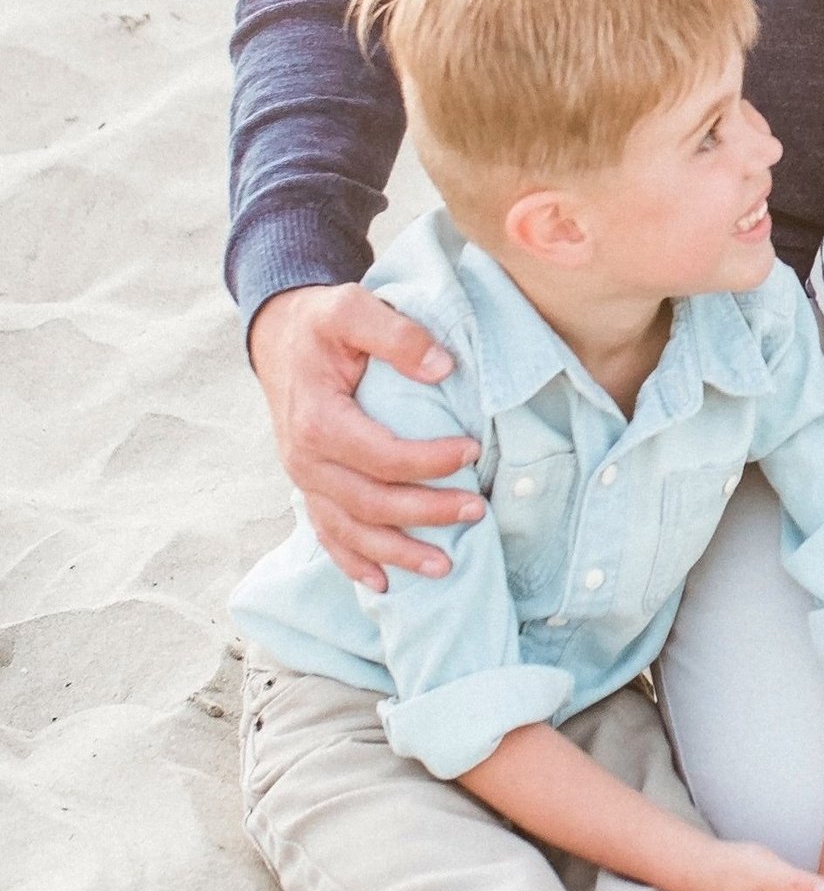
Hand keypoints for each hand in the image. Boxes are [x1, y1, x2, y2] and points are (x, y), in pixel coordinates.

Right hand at [249, 281, 483, 588]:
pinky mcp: (310, 486)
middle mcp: (305, 460)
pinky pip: (327, 535)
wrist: (279, 336)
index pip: (381, 455)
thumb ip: (397, 335)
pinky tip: (384, 582)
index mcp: (318, 420)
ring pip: (350, 531)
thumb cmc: (321, 323)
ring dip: (396, 552)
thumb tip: (444, 367)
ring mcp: (304, 480)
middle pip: (369, 502)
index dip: (428, 460)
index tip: (474, 450)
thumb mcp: (353, 309)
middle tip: (477, 510)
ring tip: (444, 566)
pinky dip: (354, 562)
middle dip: (426, 513)